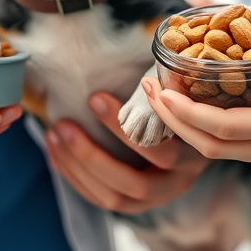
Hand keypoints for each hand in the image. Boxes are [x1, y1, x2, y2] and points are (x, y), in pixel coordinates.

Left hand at [44, 91, 209, 213]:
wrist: (196, 131)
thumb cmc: (179, 100)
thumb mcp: (179, 89)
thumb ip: (161, 82)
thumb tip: (129, 45)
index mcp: (194, 153)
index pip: (161, 151)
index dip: (123, 128)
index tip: (95, 96)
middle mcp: (178, 182)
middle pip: (133, 182)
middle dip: (90, 154)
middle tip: (62, 124)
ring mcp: (157, 198)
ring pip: (113, 198)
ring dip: (77, 167)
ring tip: (54, 135)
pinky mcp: (137, 205)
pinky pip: (100, 200)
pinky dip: (74, 178)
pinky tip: (56, 153)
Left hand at [145, 0, 250, 162]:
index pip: (224, 128)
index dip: (187, 112)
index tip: (162, 89)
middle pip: (209, 147)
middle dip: (172, 121)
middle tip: (147, 88)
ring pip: (213, 152)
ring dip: (181, 127)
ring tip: (157, 93)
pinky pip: (224, 148)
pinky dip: (198, 130)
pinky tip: (184, 103)